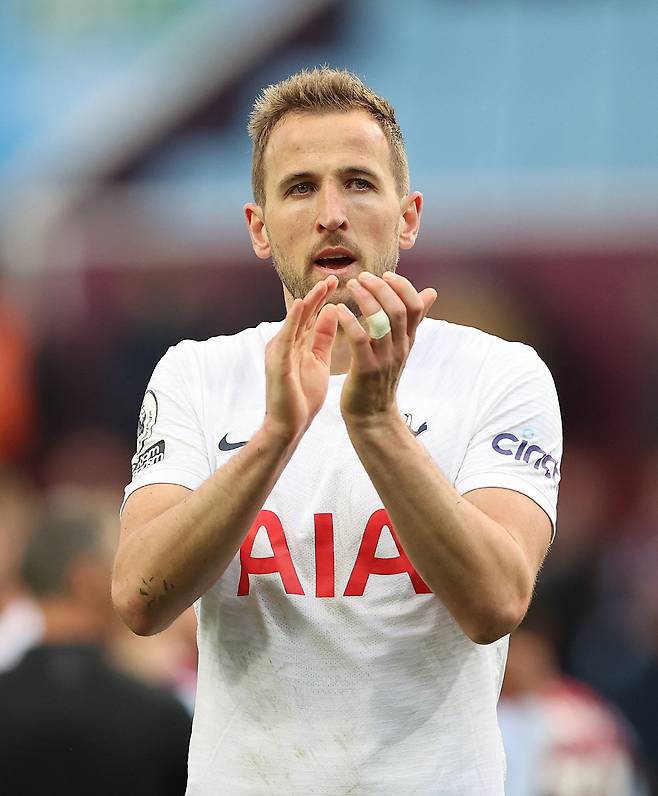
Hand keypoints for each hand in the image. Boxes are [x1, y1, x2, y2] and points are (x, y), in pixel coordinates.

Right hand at [264, 276, 338, 441]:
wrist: (289, 425)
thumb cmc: (302, 396)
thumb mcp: (318, 361)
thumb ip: (323, 337)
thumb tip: (332, 311)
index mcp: (295, 344)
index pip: (311, 316)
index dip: (323, 299)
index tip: (338, 283)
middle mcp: (284, 344)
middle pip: (302, 315)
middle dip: (317, 295)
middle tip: (332, 278)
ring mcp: (278, 352)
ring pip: (293, 322)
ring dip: (307, 303)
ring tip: (320, 287)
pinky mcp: (277, 362)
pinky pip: (286, 337)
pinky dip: (293, 320)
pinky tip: (302, 307)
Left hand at [336, 271, 436, 423]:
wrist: (372, 416)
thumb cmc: (381, 378)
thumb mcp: (401, 347)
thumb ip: (413, 320)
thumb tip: (431, 292)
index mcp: (407, 340)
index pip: (415, 305)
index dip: (402, 285)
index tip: (385, 274)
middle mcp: (400, 348)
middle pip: (398, 309)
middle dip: (380, 287)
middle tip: (362, 277)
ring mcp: (384, 359)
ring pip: (381, 321)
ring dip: (365, 298)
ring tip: (351, 286)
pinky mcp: (366, 370)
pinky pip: (360, 340)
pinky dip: (349, 321)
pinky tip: (338, 311)